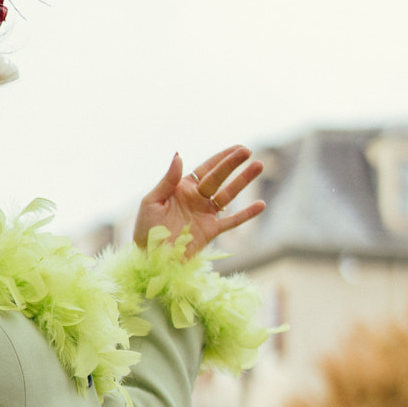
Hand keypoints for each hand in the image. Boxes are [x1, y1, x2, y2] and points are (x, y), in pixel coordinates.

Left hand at [133, 146, 264, 258]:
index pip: (206, 169)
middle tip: (248, 151)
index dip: (221, 157)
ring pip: (228, 195)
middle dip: (233, 164)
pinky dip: (246, 214)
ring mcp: (205, 215)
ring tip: (258, 166)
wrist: (150, 258)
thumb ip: (168, 180)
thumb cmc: (146, 230)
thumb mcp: (152, 201)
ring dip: (243, 181)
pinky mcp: (211, 232)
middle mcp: (197, 199)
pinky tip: (261, 205)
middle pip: (219, 178)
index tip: (237, 148)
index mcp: (183, 188)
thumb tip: (179, 155)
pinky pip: (232, 222)